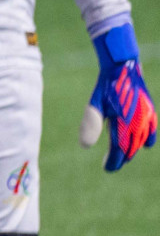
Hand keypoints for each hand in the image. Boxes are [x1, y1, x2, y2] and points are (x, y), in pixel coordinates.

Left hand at [81, 23, 157, 171]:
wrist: (123, 66)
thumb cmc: (106, 86)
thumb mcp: (94, 104)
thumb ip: (90, 124)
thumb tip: (84, 146)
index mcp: (123, 123)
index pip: (119, 150)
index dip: (114, 161)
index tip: (107, 168)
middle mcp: (138, 123)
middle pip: (131, 148)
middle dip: (122, 158)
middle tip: (112, 164)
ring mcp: (147, 117)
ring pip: (141, 141)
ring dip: (133, 150)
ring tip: (124, 156)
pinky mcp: (150, 111)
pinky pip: (152, 130)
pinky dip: (148, 138)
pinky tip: (145, 145)